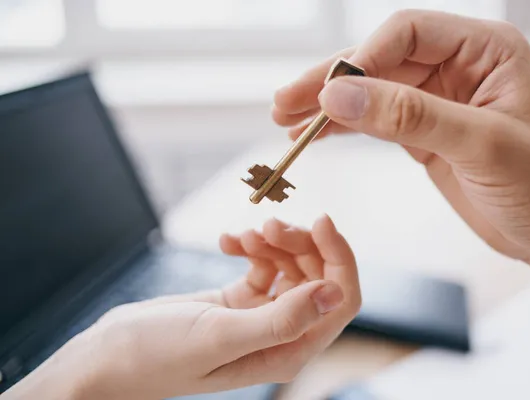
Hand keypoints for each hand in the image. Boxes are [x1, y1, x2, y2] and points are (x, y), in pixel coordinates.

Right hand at [3, 215, 359, 399]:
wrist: (108, 355)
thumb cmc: (158, 355)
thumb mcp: (221, 335)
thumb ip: (283, 319)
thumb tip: (335, 294)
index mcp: (288, 350)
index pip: (339, 300)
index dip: (339, 257)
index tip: (320, 220)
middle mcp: (281, 334)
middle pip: (316, 276)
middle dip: (298, 243)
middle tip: (267, 224)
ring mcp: (260, 316)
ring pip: (289, 265)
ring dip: (272, 242)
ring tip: (242, 234)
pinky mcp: (239, 300)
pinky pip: (260, 264)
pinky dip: (249, 247)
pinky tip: (226, 240)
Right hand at [272, 10, 529, 303]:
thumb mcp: (479, 145)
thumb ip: (408, 115)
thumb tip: (339, 94)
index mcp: (485, 50)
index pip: (407, 33)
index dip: (363, 58)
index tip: (328, 92)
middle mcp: (459, 67)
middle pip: (380, 60)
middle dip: (331, 81)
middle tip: (286, 103)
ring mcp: (438, 100)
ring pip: (371, 90)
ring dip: (329, 104)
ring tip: (286, 120)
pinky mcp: (425, 133)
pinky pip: (376, 120)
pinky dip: (345, 127)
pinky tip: (316, 134)